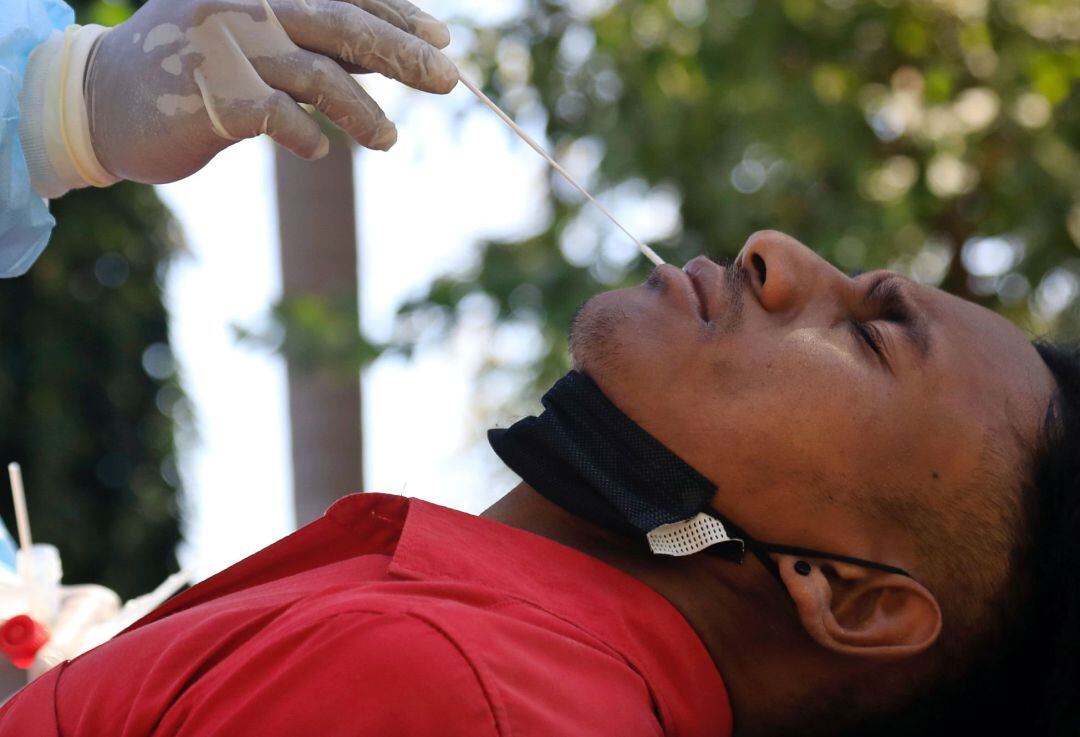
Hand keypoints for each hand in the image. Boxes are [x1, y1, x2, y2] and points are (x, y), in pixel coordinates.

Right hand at [84, 0, 458, 183]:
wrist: (103, 102)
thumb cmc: (193, 69)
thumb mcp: (253, 39)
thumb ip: (312, 39)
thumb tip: (397, 51)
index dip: (395, 13)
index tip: (441, 39)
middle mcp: (241, 0)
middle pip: (340, 24)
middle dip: (402, 54)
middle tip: (448, 80)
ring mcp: (224, 44)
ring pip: (319, 75)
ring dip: (364, 112)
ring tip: (389, 140)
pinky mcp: (212, 94)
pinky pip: (282, 119)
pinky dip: (307, 138)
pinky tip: (318, 150)